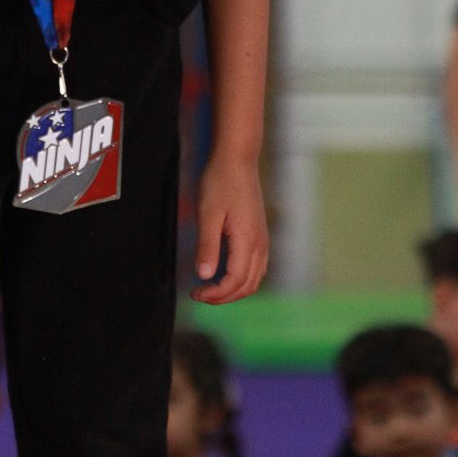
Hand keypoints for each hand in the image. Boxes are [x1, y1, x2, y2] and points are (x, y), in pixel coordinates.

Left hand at [191, 154, 267, 304]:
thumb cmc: (220, 183)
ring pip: (254, 279)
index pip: (234, 281)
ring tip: (210, 289)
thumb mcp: (208, 214)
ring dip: (233, 290)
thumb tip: (204, 276)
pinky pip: (257, 267)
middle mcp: (260, 244)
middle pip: (247, 285)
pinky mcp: (260, 234)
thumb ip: (207, 247)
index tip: (195, 293)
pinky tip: (224, 274)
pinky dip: (242, 279)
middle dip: (224, 297)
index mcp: (247, 241)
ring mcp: (262, 240)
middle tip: (200, 295)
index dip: (215, 294)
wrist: (238, 160)